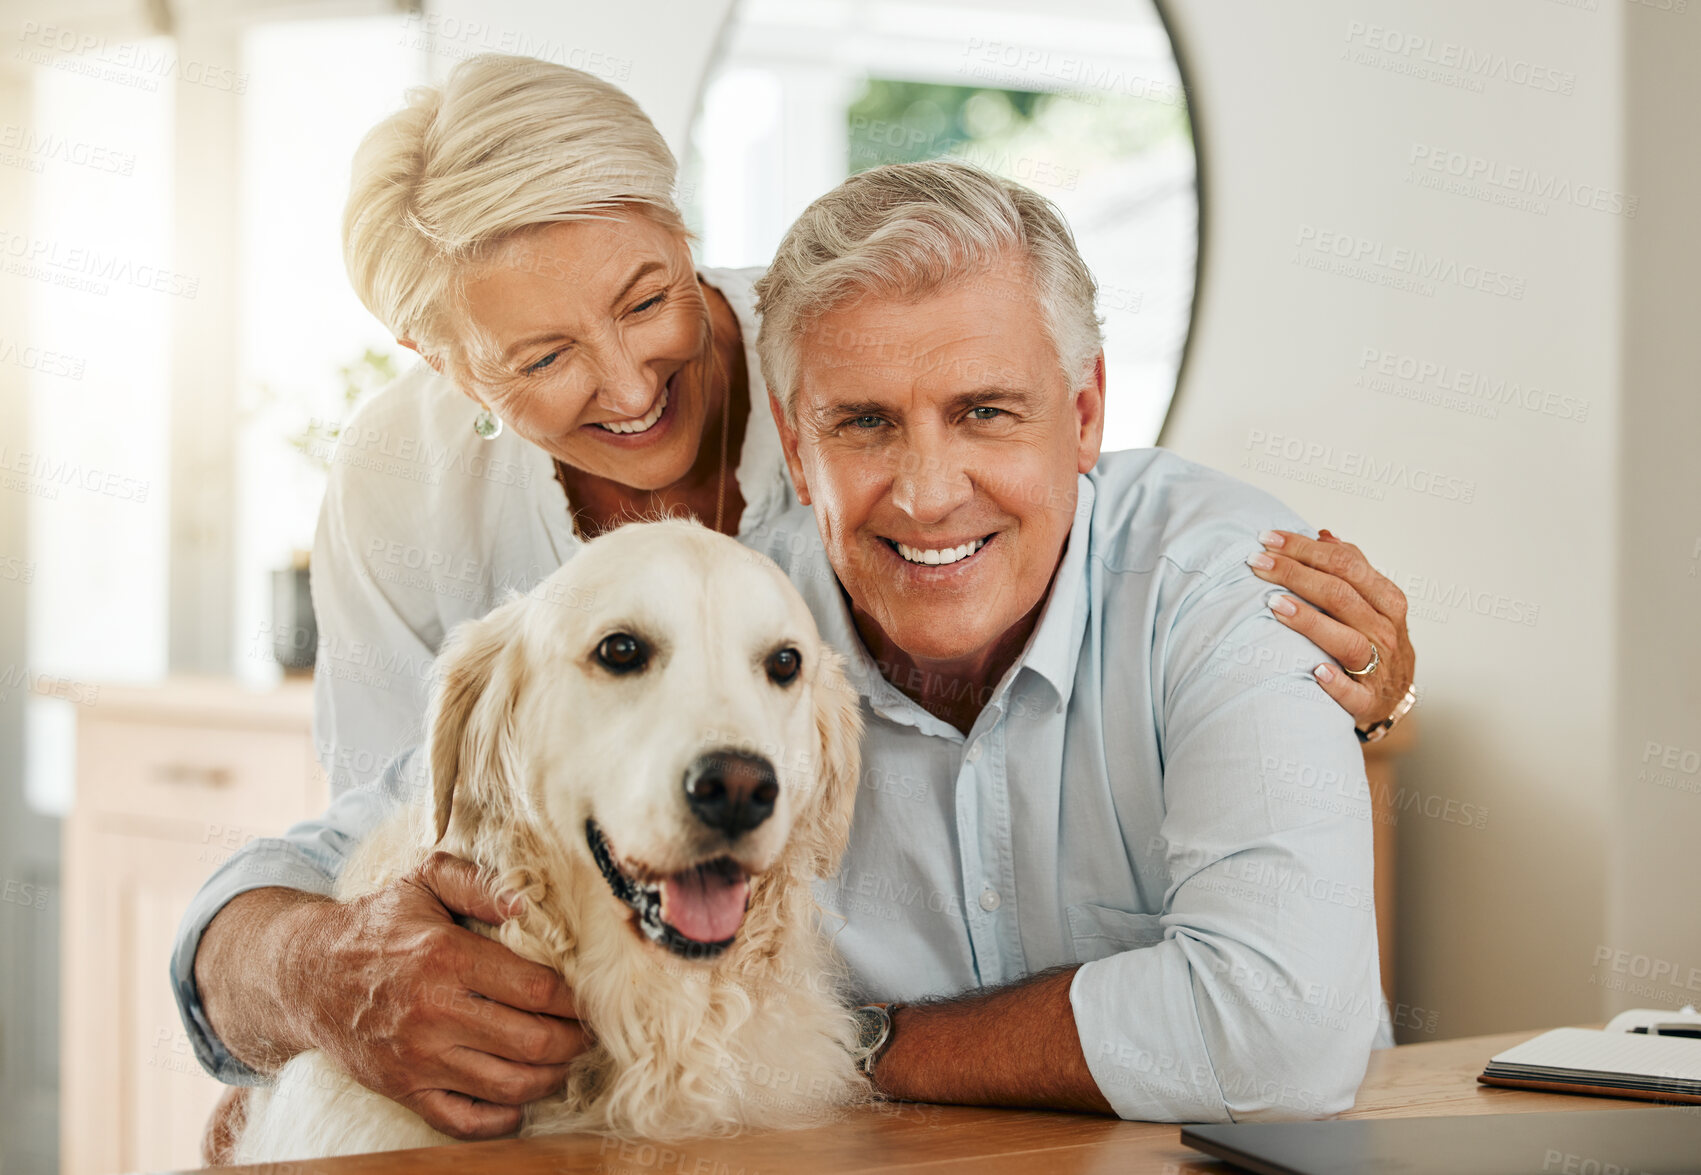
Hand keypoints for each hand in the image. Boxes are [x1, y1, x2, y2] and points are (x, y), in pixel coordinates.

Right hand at [285, 852, 588, 1139]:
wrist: (307, 975)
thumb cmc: (378, 924)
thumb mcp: (425, 882)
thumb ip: (481, 883)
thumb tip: (531, 902)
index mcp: (445, 957)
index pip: (536, 989)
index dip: (576, 998)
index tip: (590, 996)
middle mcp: (434, 1012)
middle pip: (533, 1041)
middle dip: (574, 1040)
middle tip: (587, 1031)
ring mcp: (418, 1058)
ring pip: (510, 1085)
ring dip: (551, 1077)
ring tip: (564, 1059)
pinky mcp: (404, 1090)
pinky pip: (466, 1121)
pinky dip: (504, 1118)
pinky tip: (521, 1097)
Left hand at [1248, 529, 1414, 728]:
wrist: (1393, 697)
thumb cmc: (1374, 641)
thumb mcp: (1371, 602)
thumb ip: (1351, 569)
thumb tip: (1323, 535)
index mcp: (1386, 600)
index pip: (1346, 564)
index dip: (1305, 549)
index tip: (1268, 539)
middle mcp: (1385, 631)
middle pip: (1341, 596)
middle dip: (1295, 575)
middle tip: (1256, 563)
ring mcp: (1379, 668)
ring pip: (1348, 640)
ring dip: (1310, 622)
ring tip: (1274, 604)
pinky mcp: (1367, 701)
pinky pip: (1353, 693)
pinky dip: (1336, 683)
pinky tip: (1315, 671)